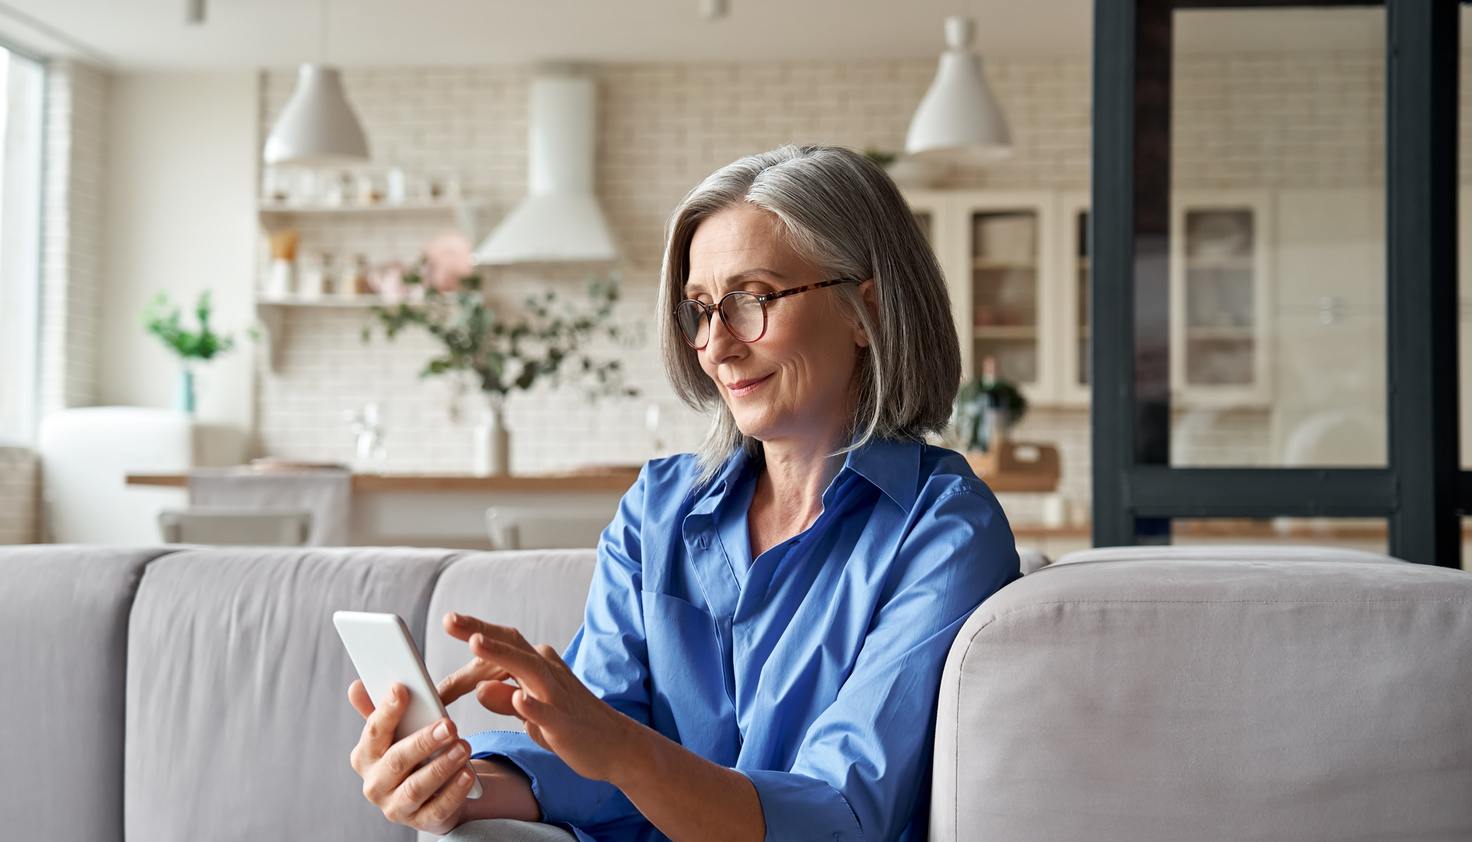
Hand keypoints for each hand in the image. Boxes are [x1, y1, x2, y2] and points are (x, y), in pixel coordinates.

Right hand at [347, 681, 477, 835]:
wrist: (429, 795)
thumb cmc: (410, 756)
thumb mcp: (396, 733)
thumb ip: (380, 710)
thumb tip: (356, 687)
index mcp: (365, 757)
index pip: (373, 733)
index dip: (386, 711)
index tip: (402, 689)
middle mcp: (375, 785)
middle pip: (396, 762)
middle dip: (423, 741)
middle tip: (449, 725)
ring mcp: (396, 807)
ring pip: (416, 788)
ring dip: (441, 766)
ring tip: (463, 747)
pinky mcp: (421, 822)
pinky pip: (437, 809)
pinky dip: (453, 792)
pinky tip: (467, 774)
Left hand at [446, 613, 635, 783]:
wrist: (617, 746)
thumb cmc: (571, 726)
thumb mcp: (530, 712)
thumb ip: (504, 699)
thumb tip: (479, 688)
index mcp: (539, 666)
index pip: (504, 644)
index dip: (475, 633)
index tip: (450, 621)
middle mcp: (548, 672)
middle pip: (512, 645)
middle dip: (480, 631)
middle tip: (450, 620)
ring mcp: (557, 696)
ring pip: (527, 669)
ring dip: (502, 654)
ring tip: (475, 643)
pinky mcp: (565, 723)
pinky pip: (546, 712)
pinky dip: (531, 704)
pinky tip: (517, 698)